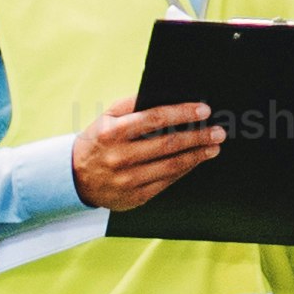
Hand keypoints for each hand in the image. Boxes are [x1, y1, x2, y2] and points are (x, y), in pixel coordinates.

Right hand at [70, 103, 223, 211]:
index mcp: (112, 133)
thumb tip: (166, 96)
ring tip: (213, 147)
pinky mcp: (135, 197)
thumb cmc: (98, 141)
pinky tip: (195, 161)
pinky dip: (184, 170)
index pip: (154, 119)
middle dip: (197, 136)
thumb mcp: (107, 118)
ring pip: (171, 166)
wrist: (75, 178)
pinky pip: (166, 182)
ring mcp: (127, 180)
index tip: (203, 111)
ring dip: (197, 155)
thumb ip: (132, 104)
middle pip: (168, 144)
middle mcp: (120, 157)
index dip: (182, 113)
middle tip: (218, 131)